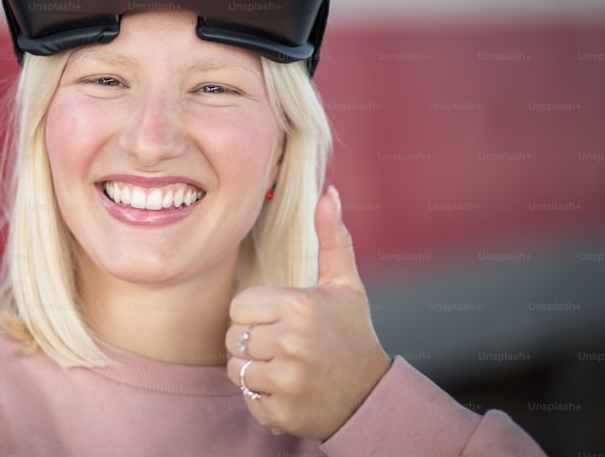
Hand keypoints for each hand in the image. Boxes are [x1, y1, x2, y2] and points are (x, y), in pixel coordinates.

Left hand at [225, 185, 391, 439]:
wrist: (372, 398)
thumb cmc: (352, 335)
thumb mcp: (345, 285)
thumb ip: (332, 237)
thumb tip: (328, 192)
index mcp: (299, 306)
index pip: (238, 307)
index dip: (256, 314)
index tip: (282, 320)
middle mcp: (292, 343)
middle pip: (233, 337)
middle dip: (253, 342)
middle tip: (285, 345)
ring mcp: (287, 380)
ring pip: (235, 369)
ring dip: (255, 370)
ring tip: (286, 366)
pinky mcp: (280, 412)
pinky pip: (247, 398)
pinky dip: (262, 397)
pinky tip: (288, 389)